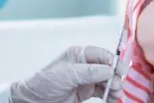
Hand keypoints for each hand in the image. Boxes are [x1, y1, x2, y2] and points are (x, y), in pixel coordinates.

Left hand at [11, 46, 125, 102]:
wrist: (32, 100)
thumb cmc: (45, 82)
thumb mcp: (67, 74)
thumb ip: (89, 72)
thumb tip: (109, 70)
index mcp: (79, 54)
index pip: (101, 54)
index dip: (113, 61)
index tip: (121, 70)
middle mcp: (84, 65)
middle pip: (107, 68)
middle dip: (114, 76)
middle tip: (116, 86)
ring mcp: (85, 79)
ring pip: (106, 81)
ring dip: (113, 87)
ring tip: (115, 95)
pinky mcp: (85, 92)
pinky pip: (102, 93)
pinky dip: (109, 96)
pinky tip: (113, 100)